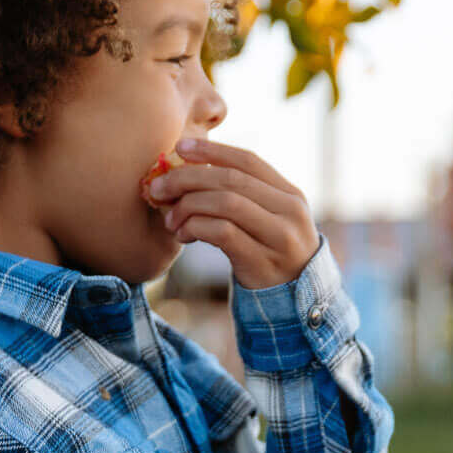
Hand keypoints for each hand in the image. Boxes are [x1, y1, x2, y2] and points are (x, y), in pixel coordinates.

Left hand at [151, 139, 320, 289]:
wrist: (293, 304)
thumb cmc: (269, 257)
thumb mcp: (268, 222)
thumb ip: (243, 198)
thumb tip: (189, 171)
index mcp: (290, 194)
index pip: (248, 161)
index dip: (212, 151)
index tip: (179, 147)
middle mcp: (289, 211)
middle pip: (232, 180)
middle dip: (188, 179)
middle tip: (159, 188)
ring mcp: (279, 237)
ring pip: (226, 203)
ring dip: (189, 206)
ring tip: (170, 218)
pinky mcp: (262, 262)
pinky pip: (223, 232)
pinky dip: (196, 227)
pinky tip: (183, 234)